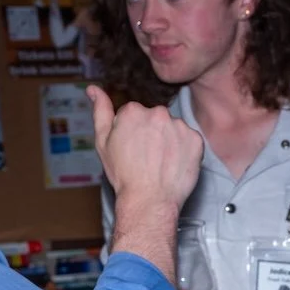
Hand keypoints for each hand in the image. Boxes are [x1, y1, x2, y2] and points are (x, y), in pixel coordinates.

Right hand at [89, 85, 202, 212]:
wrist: (150, 200)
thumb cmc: (124, 174)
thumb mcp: (103, 141)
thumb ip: (101, 111)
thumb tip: (93, 88)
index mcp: (133, 110)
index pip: (136, 114)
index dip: (135, 133)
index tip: (134, 149)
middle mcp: (158, 113)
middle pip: (157, 119)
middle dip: (154, 134)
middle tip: (149, 158)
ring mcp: (179, 126)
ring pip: (174, 129)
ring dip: (171, 141)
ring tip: (162, 162)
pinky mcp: (196, 140)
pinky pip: (191, 140)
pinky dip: (186, 150)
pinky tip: (175, 164)